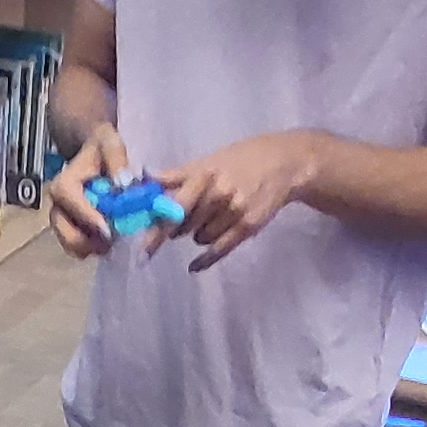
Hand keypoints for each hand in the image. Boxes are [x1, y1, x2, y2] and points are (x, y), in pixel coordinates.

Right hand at [45, 119, 139, 256]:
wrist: (95, 156)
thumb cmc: (102, 148)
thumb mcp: (110, 141)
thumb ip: (117, 158)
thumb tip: (123, 183)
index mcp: (64, 183)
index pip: (69, 200)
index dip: (87, 216)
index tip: (108, 229)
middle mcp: (58, 206)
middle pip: (66, 233)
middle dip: (91, 240)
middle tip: (116, 237)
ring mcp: (63, 222)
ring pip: (73, 246)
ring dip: (95, 247)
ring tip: (115, 238)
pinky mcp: (71, 233)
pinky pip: (80, 250)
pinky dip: (96, 249)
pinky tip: (111, 239)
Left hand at [160, 131, 325, 271]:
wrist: (284, 163)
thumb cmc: (240, 160)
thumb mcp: (207, 161)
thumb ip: (176, 175)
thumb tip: (145, 178)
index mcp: (203, 175)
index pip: (172, 208)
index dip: (156, 231)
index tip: (143, 252)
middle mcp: (217, 194)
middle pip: (183, 227)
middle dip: (179, 226)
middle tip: (187, 217)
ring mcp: (233, 212)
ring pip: (200, 238)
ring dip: (199, 233)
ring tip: (213, 217)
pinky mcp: (247, 227)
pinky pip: (218, 250)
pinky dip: (205, 259)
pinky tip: (195, 265)